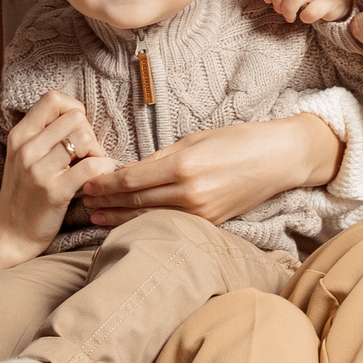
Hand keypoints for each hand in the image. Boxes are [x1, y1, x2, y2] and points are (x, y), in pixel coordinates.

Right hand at [0, 90, 114, 255]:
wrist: (8, 235)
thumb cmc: (24, 194)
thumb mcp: (23, 157)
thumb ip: (44, 135)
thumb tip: (79, 117)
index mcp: (20, 135)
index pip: (53, 99)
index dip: (73, 109)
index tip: (76, 131)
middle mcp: (27, 148)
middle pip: (76, 117)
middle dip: (89, 135)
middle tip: (86, 157)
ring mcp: (39, 170)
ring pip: (86, 139)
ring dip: (97, 154)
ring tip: (90, 170)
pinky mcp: (54, 191)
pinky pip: (92, 166)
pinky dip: (103, 170)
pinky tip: (95, 181)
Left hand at [81, 113, 340, 226]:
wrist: (279, 160)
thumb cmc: (239, 141)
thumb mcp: (196, 139)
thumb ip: (161, 158)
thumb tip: (129, 170)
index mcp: (183, 166)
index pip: (131, 179)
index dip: (105, 184)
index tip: (87, 182)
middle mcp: (189, 194)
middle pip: (135, 201)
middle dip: (106, 202)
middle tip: (83, 202)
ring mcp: (200, 213)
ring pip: (149, 217)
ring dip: (119, 217)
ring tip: (96, 217)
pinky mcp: (210, 223)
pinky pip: (169, 223)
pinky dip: (145, 222)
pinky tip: (129, 223)